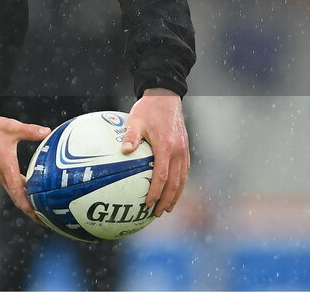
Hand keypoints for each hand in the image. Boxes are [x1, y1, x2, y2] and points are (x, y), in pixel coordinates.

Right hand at [0, 116, 50, 221]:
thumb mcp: (9, 127)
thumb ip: (29, 130)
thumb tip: (47, 132)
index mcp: (6, 167)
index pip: (17, 191)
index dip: (28, 204)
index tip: (39, 216)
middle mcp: (3, 175)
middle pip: (18, 199)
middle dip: (32, 211)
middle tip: (49, 219)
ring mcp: (2, 176)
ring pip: (16, 195)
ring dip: (28, 203)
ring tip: (45, 210)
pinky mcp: (2, 173)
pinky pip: (14, 188)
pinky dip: (24, 194)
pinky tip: (35, 192)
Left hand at [122, 87, 189, 216]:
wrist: (166, 96)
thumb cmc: (148, 108)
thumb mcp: (135, 120)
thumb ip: (131, 136)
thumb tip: (124, 151)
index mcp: (166, 147)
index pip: (162, 175)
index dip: (156, 192)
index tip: (148, 204)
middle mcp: (179, 152)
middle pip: (175, 183)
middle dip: (167, 200)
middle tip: (156, 213)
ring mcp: (184, 151)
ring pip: (182, 179)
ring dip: (175, 196)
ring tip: (166, 209)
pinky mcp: (185, 149)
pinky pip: (184, 172)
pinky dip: (179, 184)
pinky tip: (173, 191)